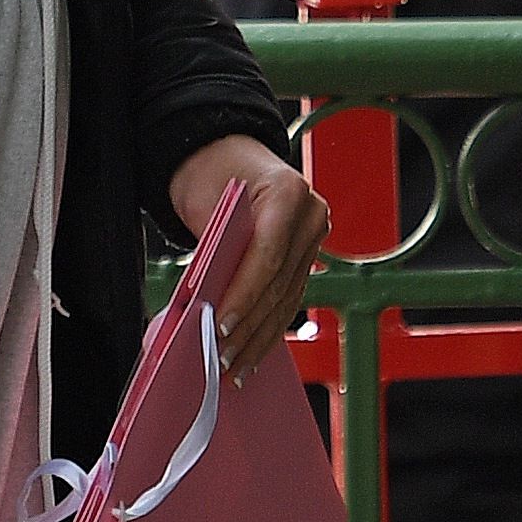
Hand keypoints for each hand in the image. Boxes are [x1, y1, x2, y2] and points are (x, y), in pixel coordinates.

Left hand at [168, 135, 329, 376]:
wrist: (224, 153)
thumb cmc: (211, 173)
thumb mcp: (206, 204)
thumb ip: (216, 250)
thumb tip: (208, 307)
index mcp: (289, 192)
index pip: (267, 256)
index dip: (244, 296)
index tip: (220, 325)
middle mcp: (311, 214)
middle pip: (278, 285)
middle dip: (248, 326)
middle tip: (222, 357)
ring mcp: (314, 236)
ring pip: (287, 300)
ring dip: (259, 338)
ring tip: (235, 367)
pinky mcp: (308, 256)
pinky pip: (289, 298)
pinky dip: (269, 328)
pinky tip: (253, 353)